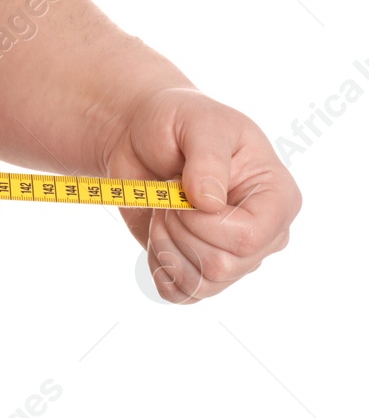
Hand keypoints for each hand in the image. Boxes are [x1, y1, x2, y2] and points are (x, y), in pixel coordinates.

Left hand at [103, 86, 302, 302]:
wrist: (140, 137)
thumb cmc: (178, 123)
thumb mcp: (198, 123)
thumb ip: (208, 159)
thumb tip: (210, 203)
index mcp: (277, 199)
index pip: (248, 239)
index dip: (203, 223)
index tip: (180, 190)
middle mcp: (263, 236)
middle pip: (221, 267)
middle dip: (176, 231)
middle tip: (167, 198)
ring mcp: (234, 257)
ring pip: (200, 285)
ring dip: (164, 247)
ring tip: (162, 212)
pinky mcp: (201, 270)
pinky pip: (180, 294)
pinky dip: (158, 268)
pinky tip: (157, 236)